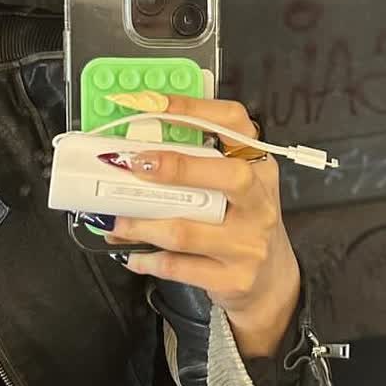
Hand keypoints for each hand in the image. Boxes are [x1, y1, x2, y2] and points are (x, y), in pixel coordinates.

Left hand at [103, 95, 302, 352]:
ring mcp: (249, 243)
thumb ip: (198, 168)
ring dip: (141, 224)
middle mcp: (259, 202)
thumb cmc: (242, 223)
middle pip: (228, 177)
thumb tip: (134, 154)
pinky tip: (133, 255)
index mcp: (258, 167)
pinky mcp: (234, 278)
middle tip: (133, 164)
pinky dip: (149, 260)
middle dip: (177, 168)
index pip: (234, 123)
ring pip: (188, 230)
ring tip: (114, 221)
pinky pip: (180, 268)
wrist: (272, 282)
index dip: (194, 107)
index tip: (152, 104)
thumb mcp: (235, 189)